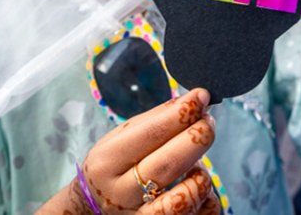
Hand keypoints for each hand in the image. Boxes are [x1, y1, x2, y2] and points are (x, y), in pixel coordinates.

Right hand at [68, 89, 219, 214]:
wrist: (92, 208)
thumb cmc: (114, 167)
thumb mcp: (121, 139)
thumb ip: (155, 120)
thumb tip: (193, 100)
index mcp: (107, 163)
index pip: (149, 135)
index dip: (180, 114)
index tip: (201, 96)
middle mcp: (120, 194)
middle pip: (167, 165)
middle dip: (195, 138)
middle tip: (209, 122)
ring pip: (182, 200)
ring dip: (201, 175)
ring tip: (199, 162)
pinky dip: (206, 199)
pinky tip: (198, 186)